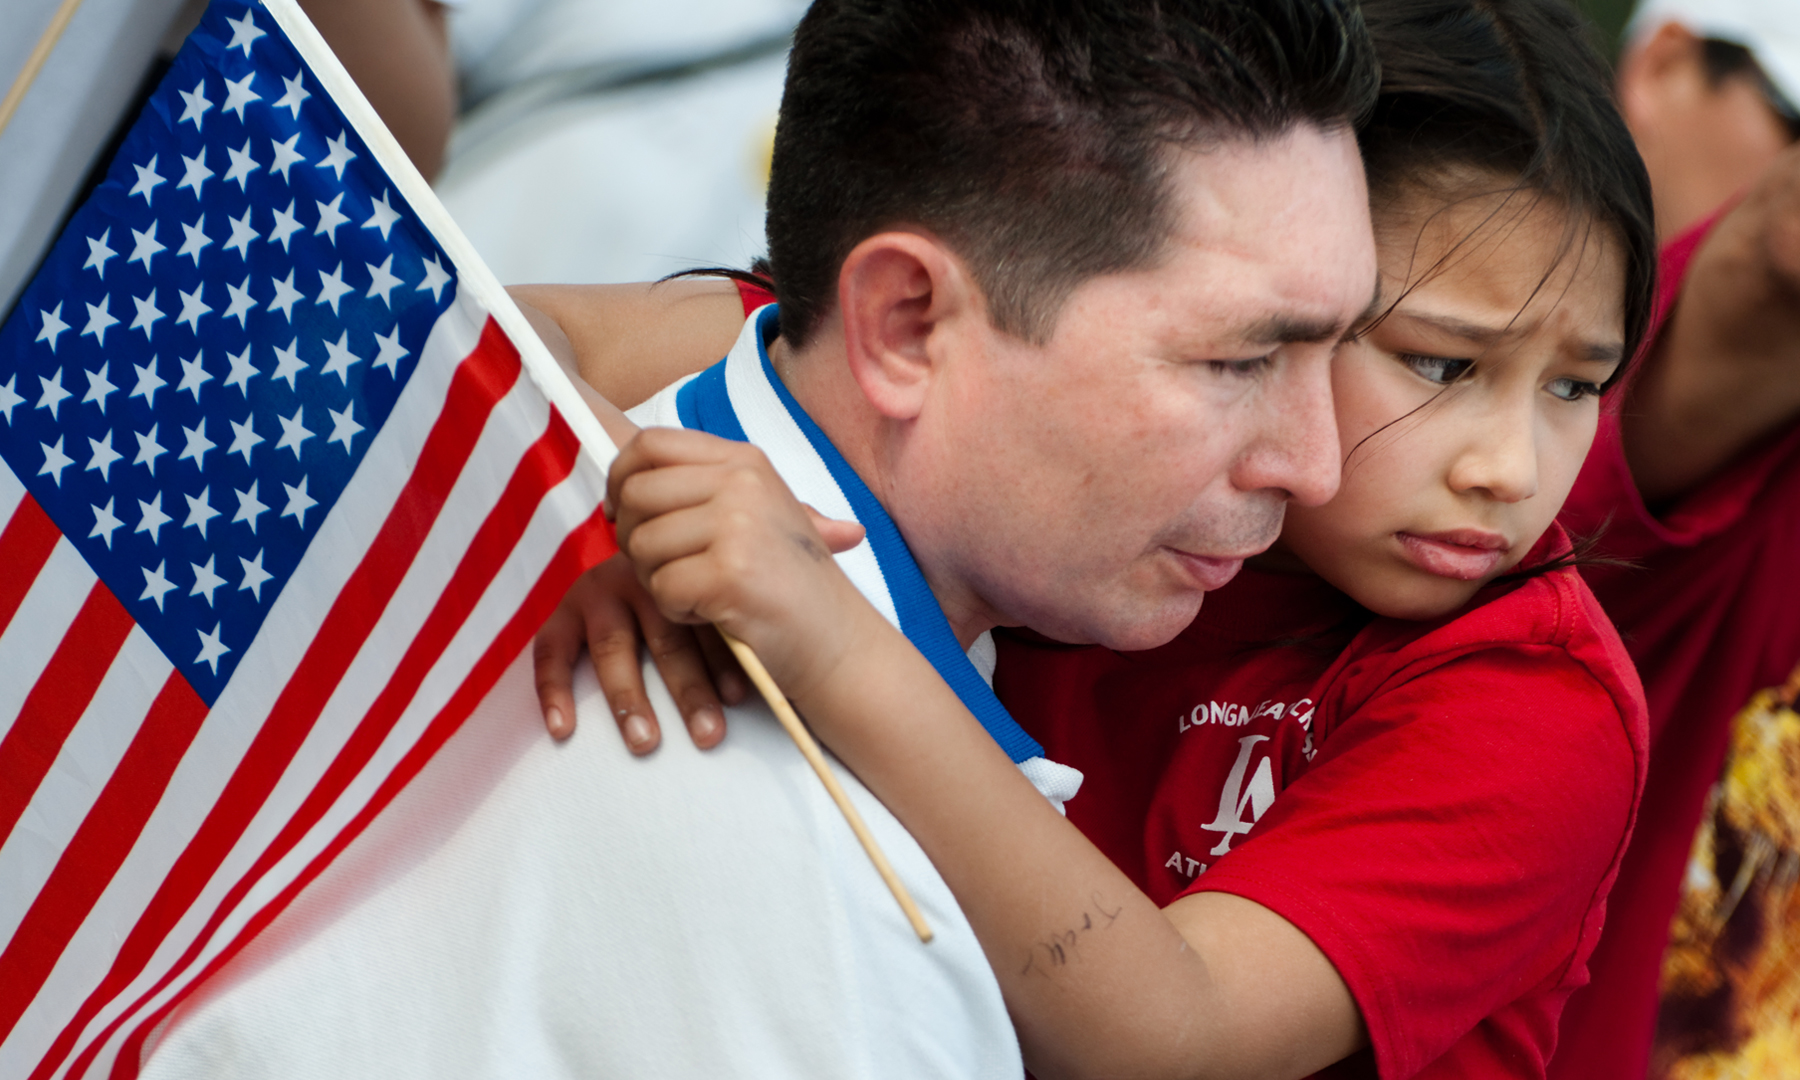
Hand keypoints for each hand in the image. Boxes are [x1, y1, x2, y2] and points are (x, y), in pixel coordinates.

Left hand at [608, 427, 879, 704]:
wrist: (837, 639)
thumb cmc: (789, 582)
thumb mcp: (755, 514)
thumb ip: (698, 489)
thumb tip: (620, 482)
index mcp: (744, 461)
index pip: (652, 443)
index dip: (621, 477)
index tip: (622, 513)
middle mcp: (742, 482)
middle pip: (637, 494)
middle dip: (634, 539)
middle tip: (664, 568)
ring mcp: (739, 524)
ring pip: (643, 544)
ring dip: (657, 580)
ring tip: (699, 594)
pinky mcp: (730, 573)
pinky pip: (662, 588)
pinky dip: (677, 611)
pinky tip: (712, 613)